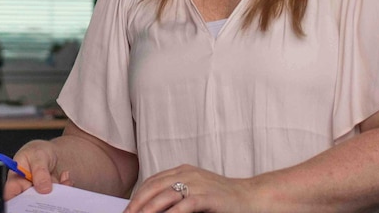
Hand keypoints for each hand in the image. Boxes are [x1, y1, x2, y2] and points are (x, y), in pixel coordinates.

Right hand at [2, 140, 72, 200]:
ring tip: (62, 181)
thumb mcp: (38, 155)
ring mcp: (38, 194)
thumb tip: (43, 188)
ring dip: (56, 194)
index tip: (29, 200)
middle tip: (49, 191)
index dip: (16, 202)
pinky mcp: (49, 196)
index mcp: (15, 180)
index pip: (10, 195)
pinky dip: (64, 189)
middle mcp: (25, 190)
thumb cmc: (37, 152)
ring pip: (45, 202)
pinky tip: (65, 178)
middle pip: (28, 203)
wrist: (51, 153)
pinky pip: (57, 198)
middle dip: (40, 200)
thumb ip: (39, 171)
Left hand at [123, 164, 254, 212]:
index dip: (138, 196)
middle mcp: (187, 174)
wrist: (251, 197)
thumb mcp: (196, 191)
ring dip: (148, 209)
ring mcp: (198, 184)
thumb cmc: (222, 198)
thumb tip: (154, 208)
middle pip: (154, 187)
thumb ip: (177, 196)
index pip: (152, 181)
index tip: (128, 210)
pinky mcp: (208, 197)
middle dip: (137, 203)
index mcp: (183, 170)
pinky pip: (184, 205)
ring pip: (165, 195)